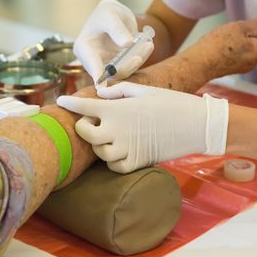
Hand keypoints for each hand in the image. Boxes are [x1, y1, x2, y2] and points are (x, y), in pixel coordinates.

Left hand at [57, 82, 227, 172]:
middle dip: (83, 128)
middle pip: (86, 135)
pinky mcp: (138, 162)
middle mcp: (118, 130)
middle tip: (90, 123)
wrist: (196, 124)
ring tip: (107, 137)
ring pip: (100, 154)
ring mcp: (127, 148)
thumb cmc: (171, 102)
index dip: (69, 103)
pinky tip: (119, 151)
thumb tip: (100, 93)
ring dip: (100, 146)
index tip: (60, 101)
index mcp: (117, 109)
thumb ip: (119, 91)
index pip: (84, 107)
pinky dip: (113, 161)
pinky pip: (116, 167)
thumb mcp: (144, 90)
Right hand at [73, 0, 153, 80]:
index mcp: (84, 49)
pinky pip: (132, 66)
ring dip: (137, 60)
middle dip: (126, 66)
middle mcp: (94, 61)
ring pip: (123, 71)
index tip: (101, 86)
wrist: (116, 15)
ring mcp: (107, 66)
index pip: (91, 64)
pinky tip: (148, 45)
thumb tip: (127, 44)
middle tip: (138, 57)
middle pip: (109, 72)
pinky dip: (141, 56)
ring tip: (147, 45)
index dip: (97, 75)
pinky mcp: (120, 66)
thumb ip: (117, 28)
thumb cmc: (107, 12)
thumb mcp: (109, 14)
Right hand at [199, 13, 256, 77]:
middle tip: (225, 35)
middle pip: (247, 41)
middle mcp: (251, 64)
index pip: (256, 33)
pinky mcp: (227, 70)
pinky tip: (214, 49)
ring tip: (218, 42)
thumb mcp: (239, 28)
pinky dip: (222, 50)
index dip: (244, 28)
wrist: (198, 64)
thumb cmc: (217, 47)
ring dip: (229, 43)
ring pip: (237, 47)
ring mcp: (238, 68)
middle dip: (237, 36)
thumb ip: (256, 23)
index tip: (234, 29)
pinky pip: (228, 55)